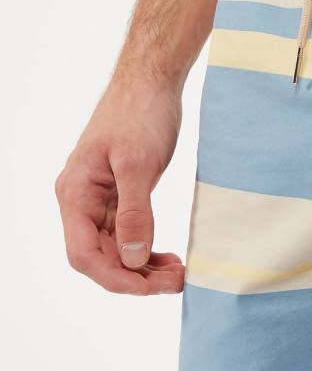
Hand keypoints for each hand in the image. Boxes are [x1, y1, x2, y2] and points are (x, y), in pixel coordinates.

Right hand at [55, 77, 185, 294]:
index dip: (116, 277)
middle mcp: (81, 201)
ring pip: (115, 248)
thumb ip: (134, 212)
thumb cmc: (140, 115)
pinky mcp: (120, 194)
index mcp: (75, 194)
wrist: (151, 82)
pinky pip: (127, 232)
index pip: (84, 254)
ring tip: (177, 274)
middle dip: (135, 276)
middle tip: (176, 281)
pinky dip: (146, 248)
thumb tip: (133, 258)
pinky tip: (168, 257)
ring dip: (142, 267)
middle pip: (100, 257)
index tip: (151, 288)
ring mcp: (100, 199)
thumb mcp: (138, 165)